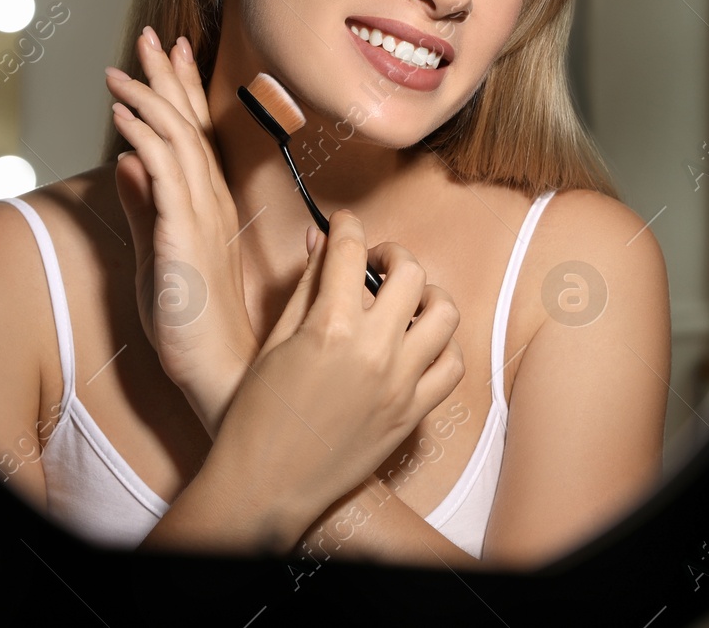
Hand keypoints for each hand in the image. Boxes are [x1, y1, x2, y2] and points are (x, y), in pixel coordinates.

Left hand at [109, 26, 256, 437]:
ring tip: (121, 70)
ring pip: (178, 140)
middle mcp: (212, 202)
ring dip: (148, 99)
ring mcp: (202, 216)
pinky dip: (144, 138)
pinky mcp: (186, 235)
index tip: (172, 53)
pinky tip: (123, 117)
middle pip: (189, 125)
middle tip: (153, 37)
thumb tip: (127, 161)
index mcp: (208, 206)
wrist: (217, 371)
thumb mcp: (157, 256)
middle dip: (168, 78)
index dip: (181, 92)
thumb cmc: (190, 324)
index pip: (194, 136)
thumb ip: (144, 207)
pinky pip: (166, 174)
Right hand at [207, 209, 464, 541]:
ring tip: (403, 301)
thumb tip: (320, 241)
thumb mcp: (275, 341)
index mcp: (331, 329)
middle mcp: (375, 352)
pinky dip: (442, 346)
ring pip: (443, 314)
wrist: (265, 485)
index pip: (350, 251)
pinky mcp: (412, 414)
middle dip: (391, 254)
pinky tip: (417, 343)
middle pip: (409, 273)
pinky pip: (452, 366)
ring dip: (425, 296)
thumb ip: (306, 286)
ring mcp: (400, 385)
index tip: (343, 223)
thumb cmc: (256, 415)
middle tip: (374, 261)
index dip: (346, 226)